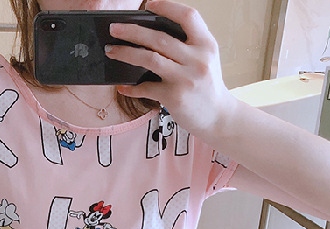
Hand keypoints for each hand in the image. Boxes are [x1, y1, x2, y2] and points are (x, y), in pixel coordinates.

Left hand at [106, 0, 236, 136]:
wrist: (217, 116)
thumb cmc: (207, 86)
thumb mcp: (205, 59)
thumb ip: (188, 45)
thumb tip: (152, 34)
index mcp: (206, 44)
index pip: (188, 16)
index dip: (167, 7)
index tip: (148, 4)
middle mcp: (197, 59)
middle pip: (159, 38)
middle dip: (132, 31)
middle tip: (114, 29)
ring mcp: (185, 78)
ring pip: (150, 59)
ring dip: (126, 53)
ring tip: (112, 50)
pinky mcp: (175, 97)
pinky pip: (147, 88)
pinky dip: (132, 88)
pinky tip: (123, 87)